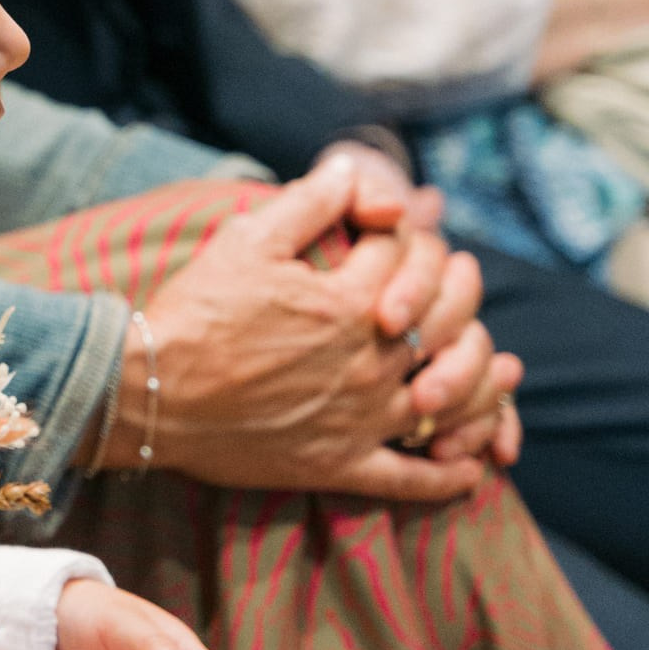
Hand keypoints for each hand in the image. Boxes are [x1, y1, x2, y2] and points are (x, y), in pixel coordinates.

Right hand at [105, 155, 505, 501]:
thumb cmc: (194, 312)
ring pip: (452, 398)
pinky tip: (471, 466)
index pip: (407, 256)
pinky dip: (449, 475)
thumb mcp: (247, 239)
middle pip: (449, 320)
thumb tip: (355, 170)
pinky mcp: (340, 465)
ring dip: (485, 380)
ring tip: (502, 369)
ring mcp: (360, 418)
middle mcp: (368, 361)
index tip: (394, 232)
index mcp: (348, 301)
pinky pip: (413, 478)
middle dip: (461, 290)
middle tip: (459, 280)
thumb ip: (310, 202)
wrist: (146, 390)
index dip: (407, 235)